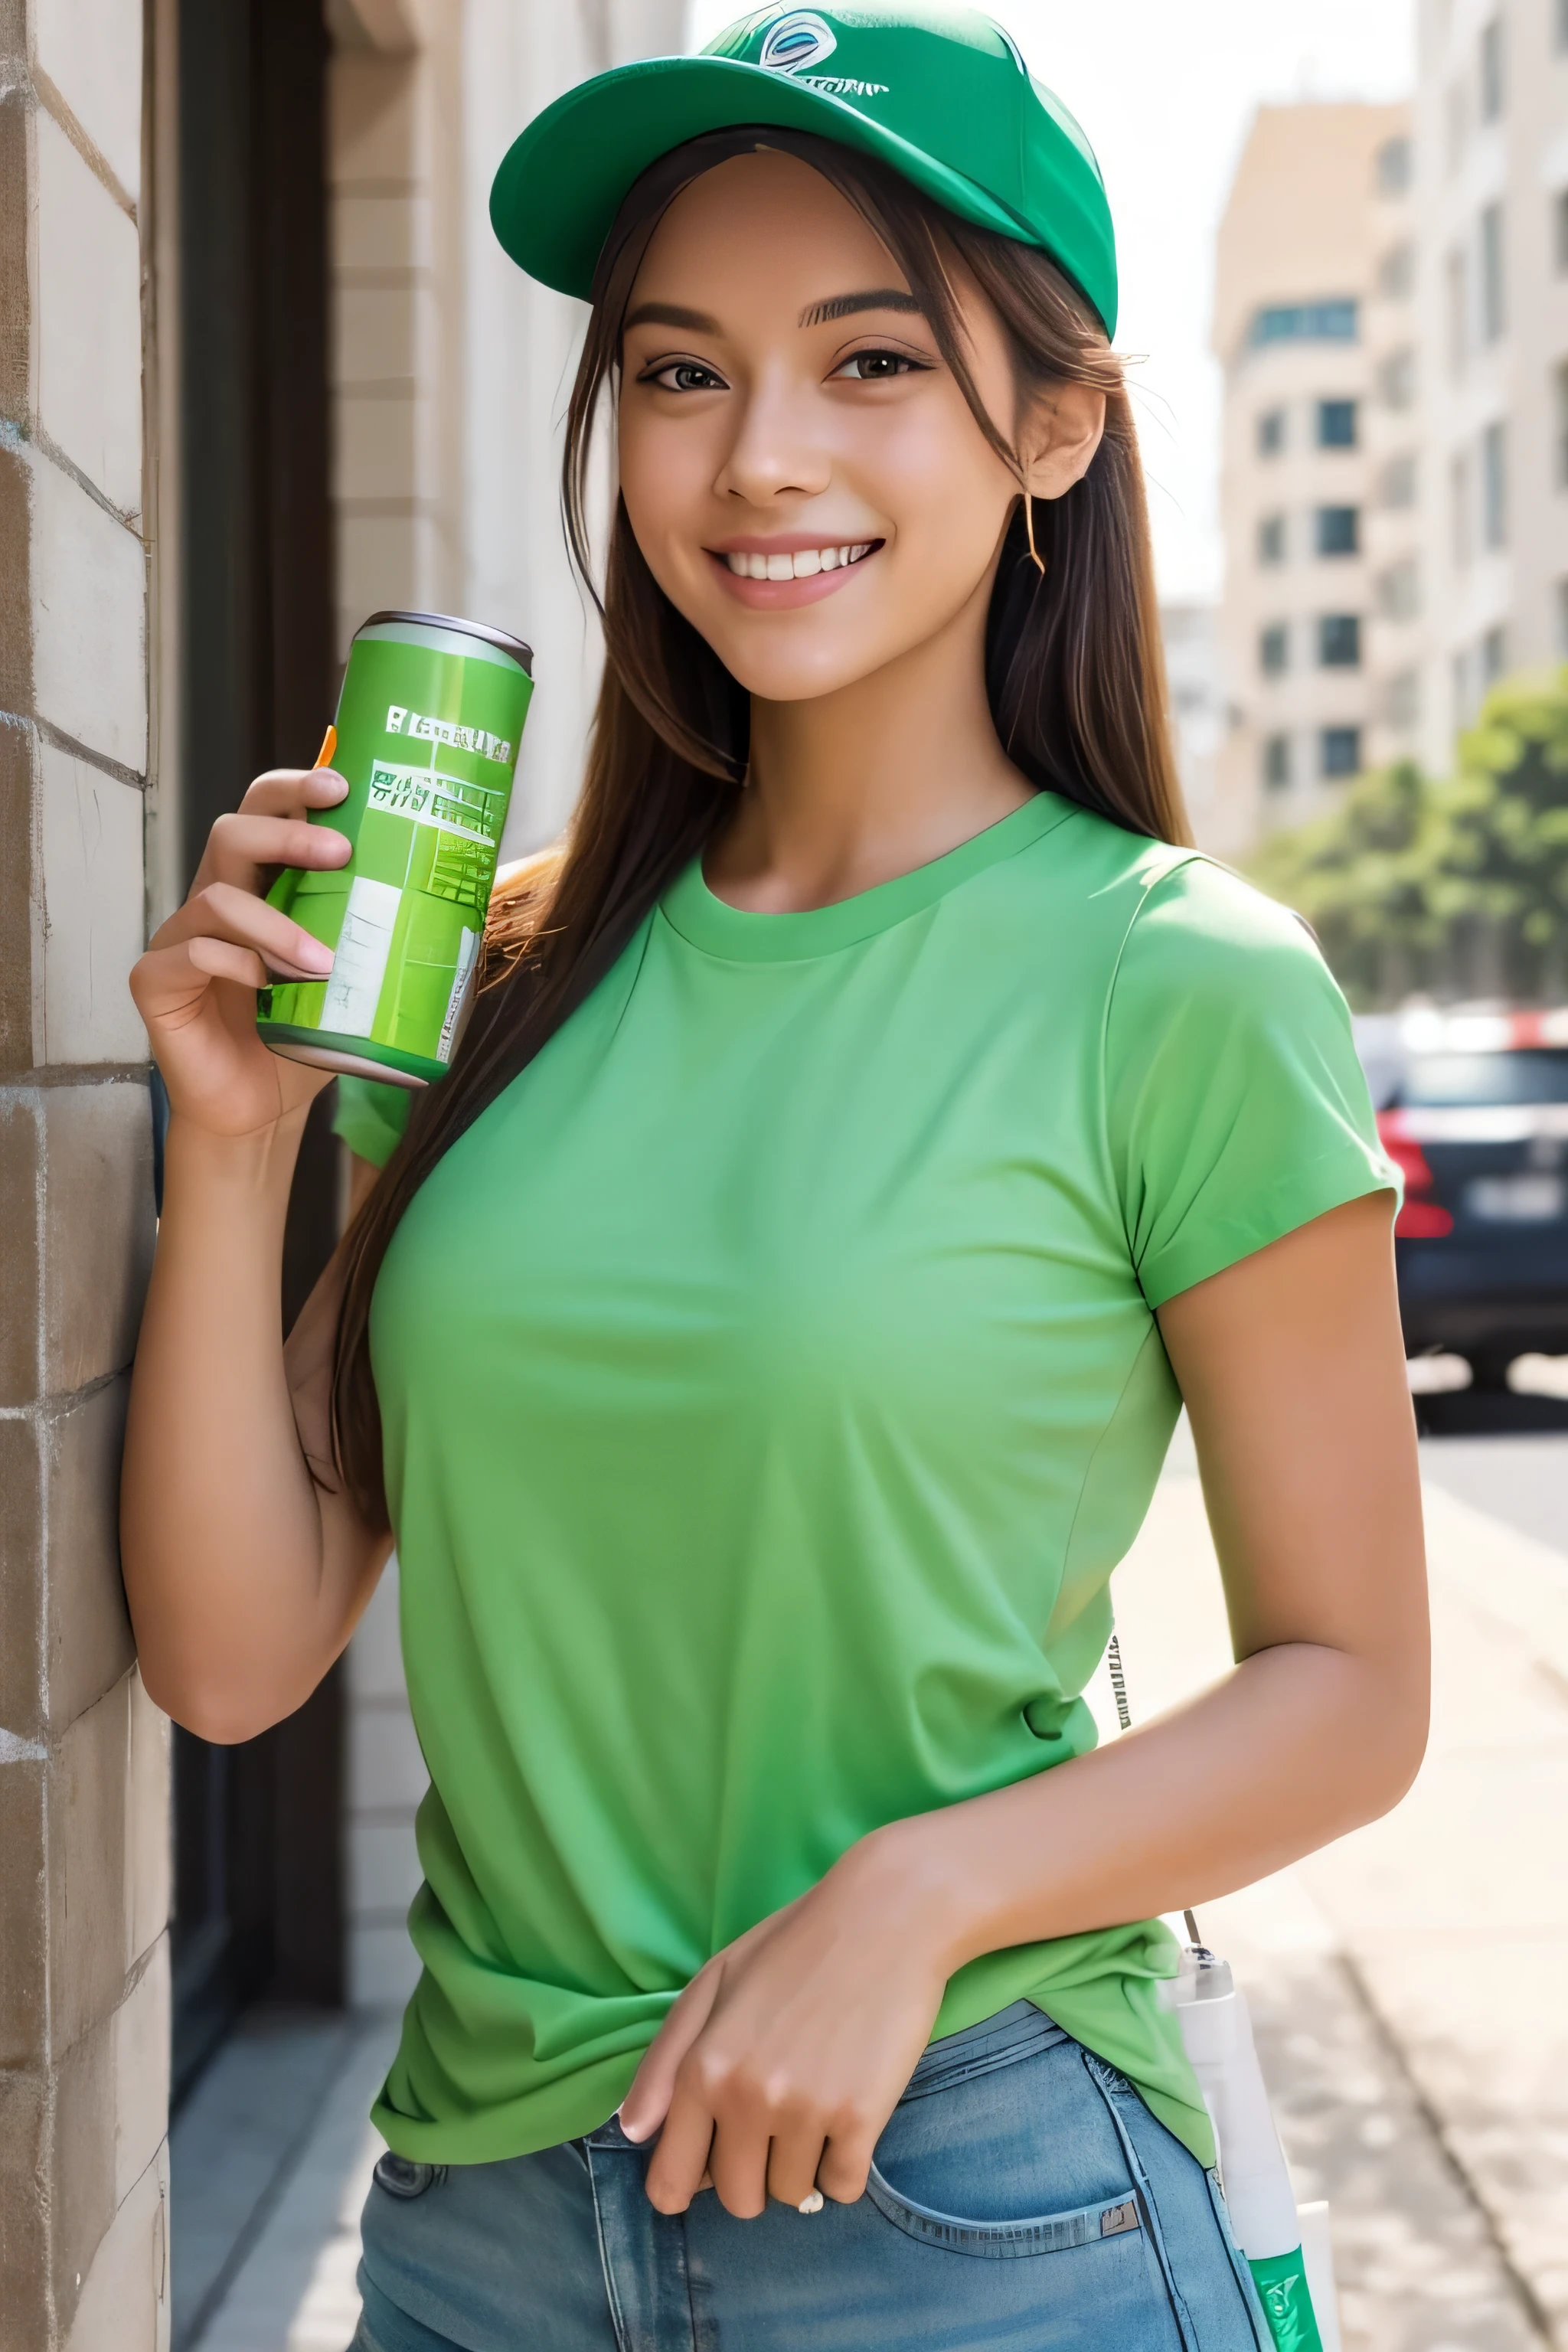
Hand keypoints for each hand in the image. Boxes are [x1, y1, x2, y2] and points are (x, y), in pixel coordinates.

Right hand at [130, 768, 352, 1138]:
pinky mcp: (158, 982)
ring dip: (277, 925)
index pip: (266, 811)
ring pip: (217, 897)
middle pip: (233, 831)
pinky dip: (236, 963)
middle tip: (341, 850)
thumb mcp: (357, 977)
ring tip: (324, 963)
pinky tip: (266, 988)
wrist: (263, 1109)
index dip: (296, 788)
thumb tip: (472, 894)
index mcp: (261, 886)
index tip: (343, 785)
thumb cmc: (307, 1037)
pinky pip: (192, 952)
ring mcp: (181, 938)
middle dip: (289, 832)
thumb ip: (388, 933)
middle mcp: (216, 899)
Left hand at [618, 1832, 950, 2219]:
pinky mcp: (861, 2119)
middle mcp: (746, 2098)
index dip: (687, 2184)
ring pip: (794, 2195)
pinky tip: (849, 2118)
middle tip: (776, 2122)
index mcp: (702, 2068)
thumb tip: (631, 2133)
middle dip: (754, 2173)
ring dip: (804, 2164)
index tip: (710, 2169)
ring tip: (817, 2104)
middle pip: (738, 2199)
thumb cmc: (793, 1945)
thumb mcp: (713, 1984)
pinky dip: (845, 2166)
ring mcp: (805, 2111)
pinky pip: (843, 2188)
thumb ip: (664, 2062)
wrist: (886, 1917)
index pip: (672, 2181)